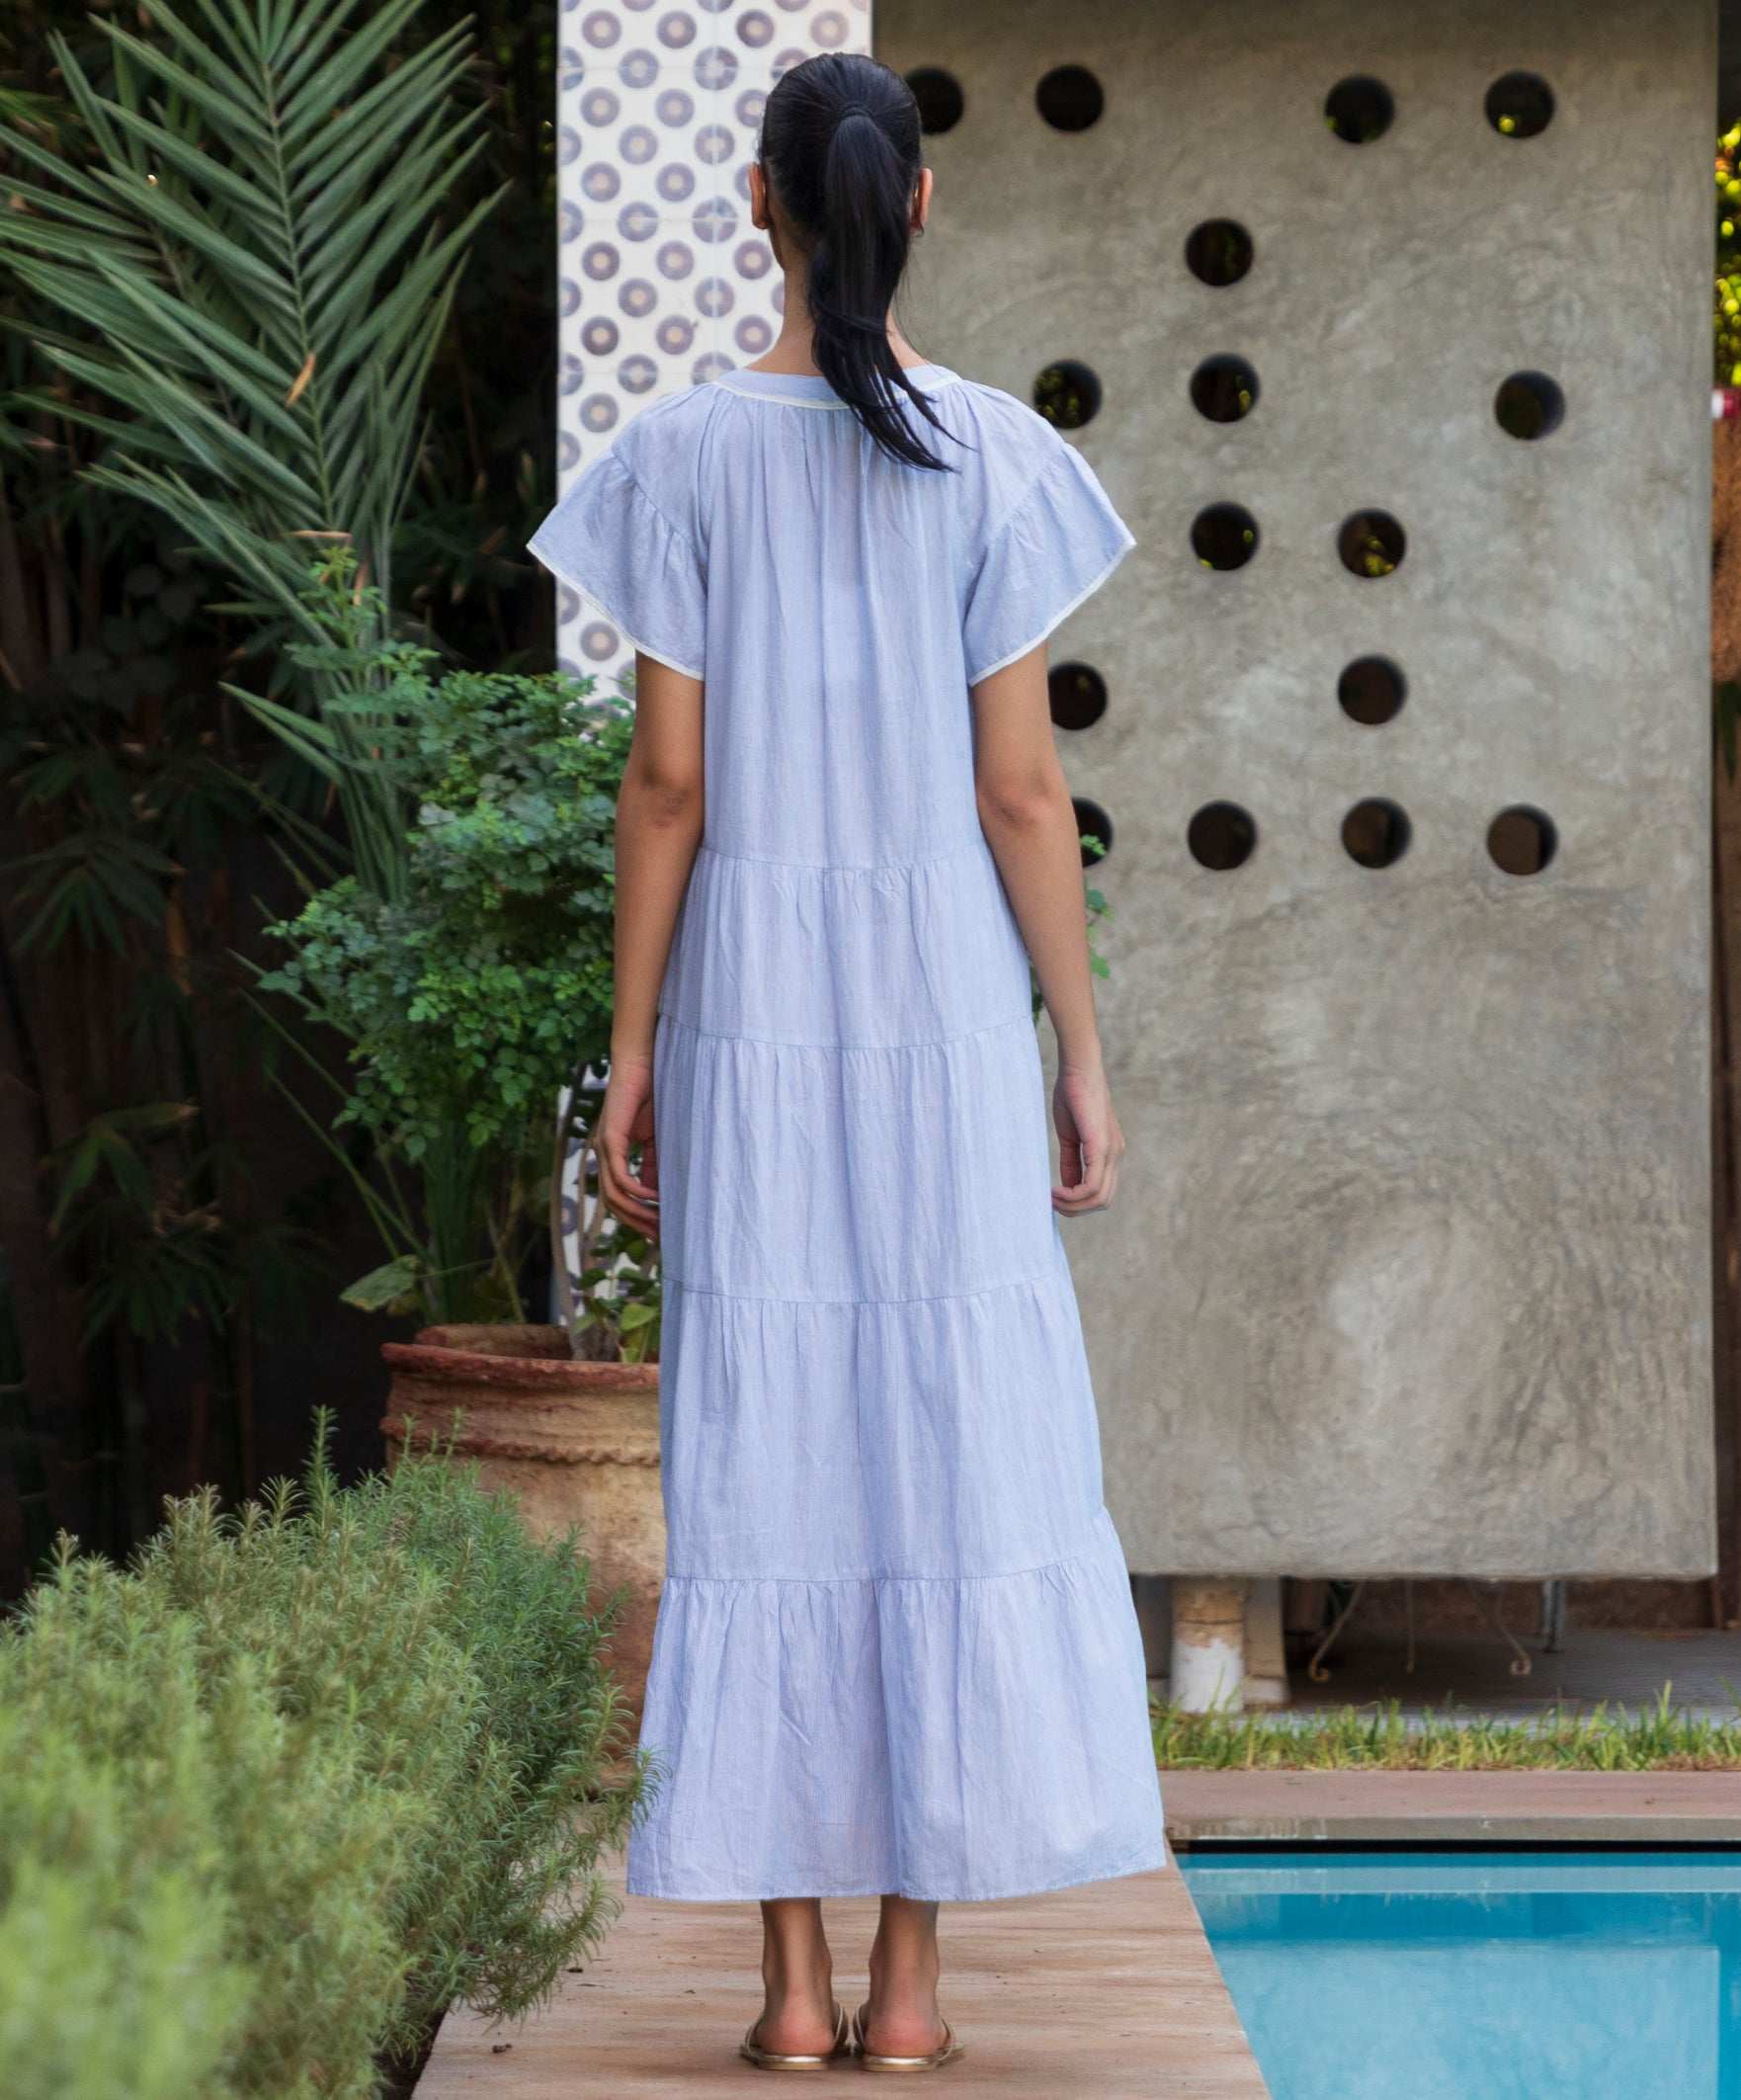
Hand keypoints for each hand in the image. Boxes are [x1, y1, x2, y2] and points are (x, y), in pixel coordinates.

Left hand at [596, 1055, 659, 1237]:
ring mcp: (604, 1148)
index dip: (637, 1218)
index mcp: (612, 1156)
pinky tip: (655, 1198)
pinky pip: (619, 1175)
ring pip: (613, 1195)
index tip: (660, 1233)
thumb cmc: (649, 1095)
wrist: (640, 1063)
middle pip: (613, 1204)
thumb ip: (654, 1164)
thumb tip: (657, 1193)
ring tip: (661, 1222)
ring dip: (637, 1212)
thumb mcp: (656, 1138)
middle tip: (662, 1238)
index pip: (618, 1198)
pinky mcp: (610, 1138)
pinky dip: (637, 1190)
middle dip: (638, 1223)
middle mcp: (603, 1155)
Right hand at [1052, 1060, 1123, 1214]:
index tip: (1053, 1198)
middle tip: (1051, 1203)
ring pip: (1099, 1198)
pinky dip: (1073, 1194)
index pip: (1100, 1192)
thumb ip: (1071, 1161)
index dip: (1077, 1202)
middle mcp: (1116, 1155)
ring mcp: (1112, 1152)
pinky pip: (1092, 1184)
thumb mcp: (1069, 1136)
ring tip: (1051, 1199)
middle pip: (1102, 1201)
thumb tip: (1067, 1186)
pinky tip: (1055, 1191)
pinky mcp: (1102, 1146)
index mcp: (1110, 1153)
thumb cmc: (1072, 1095)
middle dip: (1075, 1210)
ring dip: (1073, 1206)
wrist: (1079, 1068)